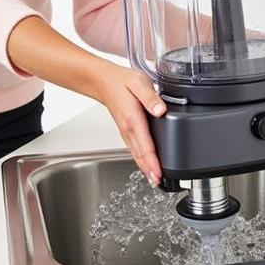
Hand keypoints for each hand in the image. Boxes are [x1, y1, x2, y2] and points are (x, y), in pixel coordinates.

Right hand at [93, 63, 165, 184]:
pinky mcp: (127, 131)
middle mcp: (129, 130)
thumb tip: (161, 110)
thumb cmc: (121, 81)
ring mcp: (126, 132)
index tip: (159, 174)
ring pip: (137, 154)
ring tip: (156, 180)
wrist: (103, 81)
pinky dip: (142, 160)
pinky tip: (148, 165)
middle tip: (159, 183)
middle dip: (150, 171)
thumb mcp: (139, 83)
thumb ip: (151, 97)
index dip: (153, 162)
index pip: (145, 146)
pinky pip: (135, 149)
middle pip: (141, 155)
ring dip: (146, 168)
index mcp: (133, 120)